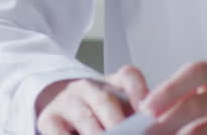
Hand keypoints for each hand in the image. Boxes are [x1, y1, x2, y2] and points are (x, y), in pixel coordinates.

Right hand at [35, 64, 149, 134]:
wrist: (64, 109)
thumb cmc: (104, 115)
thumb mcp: (122, 110)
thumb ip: (137, 118)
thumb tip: (157, 129)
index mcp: (113, 83)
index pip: (129, 77)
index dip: (139, 92)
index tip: (147, 112)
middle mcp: (89, 87)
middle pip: (105, 100)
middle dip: (118, 123)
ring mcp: (67, 101)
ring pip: (84, 118)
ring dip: (96, 134)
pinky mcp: (48, 119)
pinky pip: (57, 133)